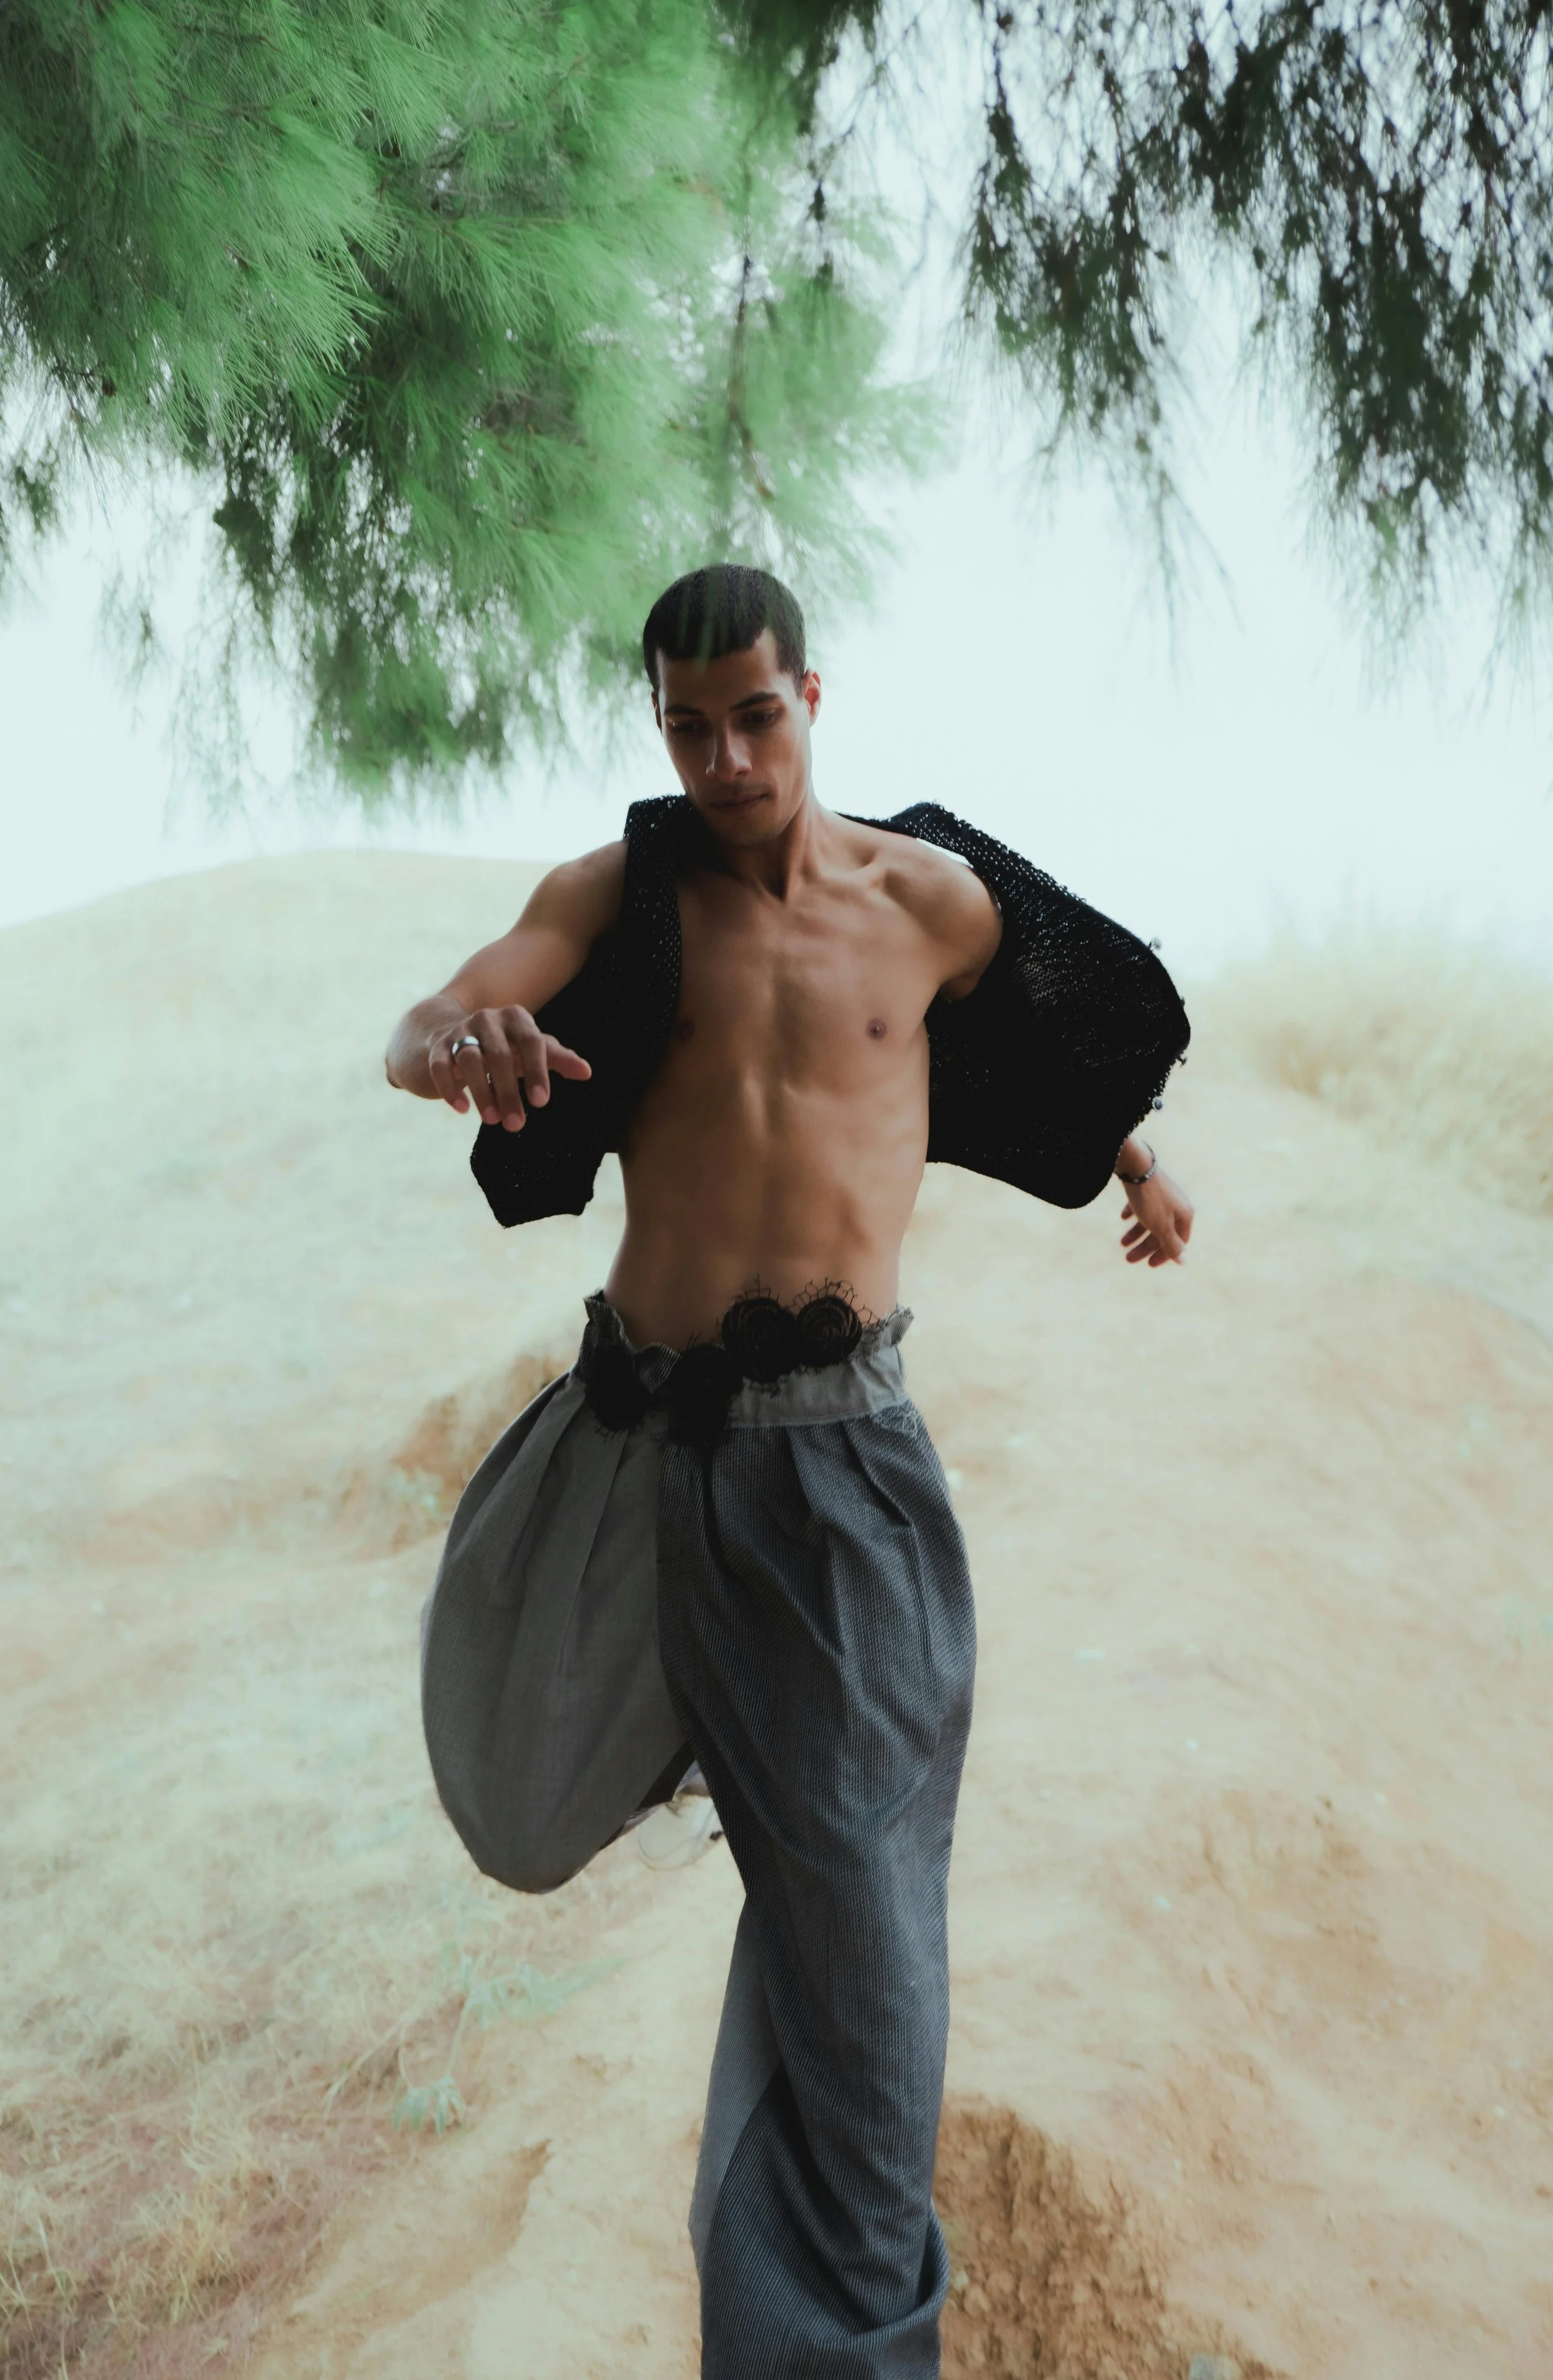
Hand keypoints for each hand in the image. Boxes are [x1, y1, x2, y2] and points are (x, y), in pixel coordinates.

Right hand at [428, 1006, 591, 1131]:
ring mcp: (458, 1030)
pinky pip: (440, 1066)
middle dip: (508, 1092)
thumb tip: (587, 1072)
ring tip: (491, 1120)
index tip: (541, 1103)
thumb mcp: (530, 1050)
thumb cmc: (502, 1046)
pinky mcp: (436, 1047)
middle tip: (516, 1124)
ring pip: (469, 1059)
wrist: (449, 1034)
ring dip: (482, 1093)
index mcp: (515, 1018)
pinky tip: (461, 1109)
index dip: (537, 1072)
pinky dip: (450, 1088)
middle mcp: (487, 1018)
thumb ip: (557, 1059)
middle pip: (500, 1055)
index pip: (532, 1042)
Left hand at [1119, 1165, 1193, 1267]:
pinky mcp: (1149, 1186)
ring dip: (1136, 1233)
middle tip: (1128, 1258)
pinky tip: (1123, 1217)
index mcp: (1185, 1215)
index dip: (1164, 1255)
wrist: (1136, 1164)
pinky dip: (1134, 1213)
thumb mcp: (1161, 1226)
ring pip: (1151, 1220)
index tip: (1148, 1265)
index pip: (1178, 1242)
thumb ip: (1172, 1244)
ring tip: (1122, 1243)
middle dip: (1145, 1247)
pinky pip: (1143, 1205)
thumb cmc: (1150, 1199)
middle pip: (1162, 1232)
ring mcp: (1163, 1194)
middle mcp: (1177, 1204)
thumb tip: (1185, 1261)